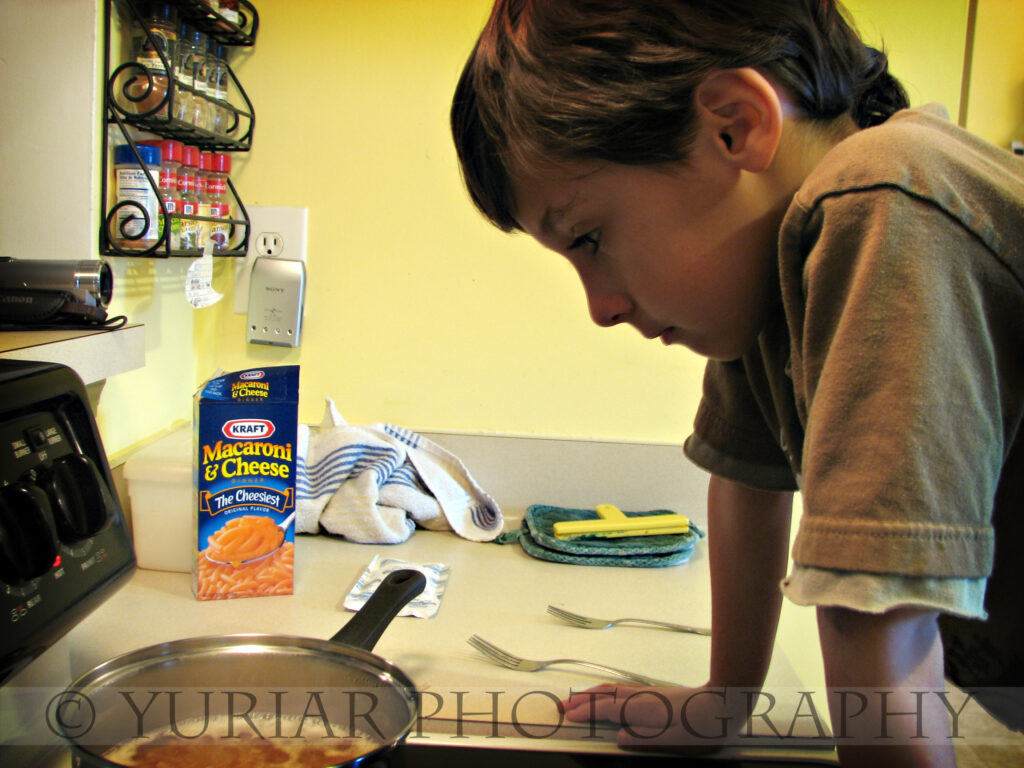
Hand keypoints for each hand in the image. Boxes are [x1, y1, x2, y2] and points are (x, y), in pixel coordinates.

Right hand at [560, 682, 749, 754]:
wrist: (724, 702)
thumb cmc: (703, 728)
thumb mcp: (676, 742)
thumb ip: (646, 740)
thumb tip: (619, 739)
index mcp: (643, 711)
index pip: (607, 710)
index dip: (586, 713)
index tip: (568, 716)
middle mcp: (641, 698)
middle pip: (605, 696)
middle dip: (582, 701)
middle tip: (562, 706)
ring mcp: (648, 693)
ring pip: (613, 690)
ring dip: (592, 694)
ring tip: (577, 699)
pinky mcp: (656, 693)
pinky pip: (622, 690)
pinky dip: (606, 692)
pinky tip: (607, 696)